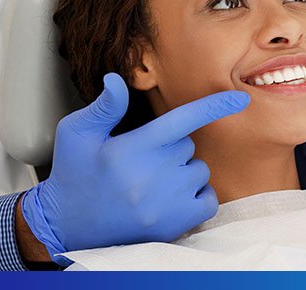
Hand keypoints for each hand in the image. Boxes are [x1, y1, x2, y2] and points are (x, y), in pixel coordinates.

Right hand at [19, 73, 249, 265]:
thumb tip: (117, 79)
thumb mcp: (76, 133)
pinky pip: (208, 199)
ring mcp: (166, 204)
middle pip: (188, 145)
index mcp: (130, 149)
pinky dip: (197, 195)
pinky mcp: (175, 225)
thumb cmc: (73, 174)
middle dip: (171, 147)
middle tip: (141, 161)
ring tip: (150, 181)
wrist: (65, 226)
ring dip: (184, 171)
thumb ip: (104, 107)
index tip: (240, 98)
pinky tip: (170, 197)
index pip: (182, 120)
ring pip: (199, 170)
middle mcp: (151, 177)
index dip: (213, 106)